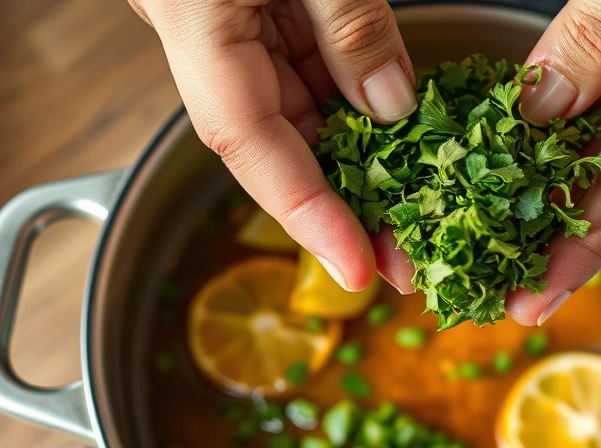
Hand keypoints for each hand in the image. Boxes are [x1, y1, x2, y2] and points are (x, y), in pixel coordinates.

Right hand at [128, 0, 418, 292]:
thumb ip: (350, 24)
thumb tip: (391, 101)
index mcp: (190, 14)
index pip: (246, 140)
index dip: (305, 213)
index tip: (355, 268)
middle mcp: (196, 32)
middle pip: (273, 142)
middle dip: (342, 203)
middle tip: (401, 255)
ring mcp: (220, 21)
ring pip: (292, 109)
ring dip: (353, 156)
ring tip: (410, 206)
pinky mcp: (245, 5)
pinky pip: (300, 66)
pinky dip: (348, 97)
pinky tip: (393, 129)